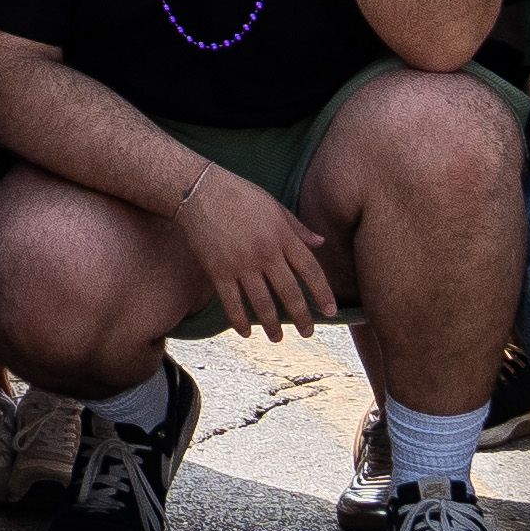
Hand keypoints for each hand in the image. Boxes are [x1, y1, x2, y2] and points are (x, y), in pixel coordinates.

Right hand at [174, 161, 340, 337]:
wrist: (199, 191)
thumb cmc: (239, 194)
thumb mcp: (275, 206)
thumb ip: (298, 228)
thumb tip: (321, 243)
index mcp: (282, 237)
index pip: (310, 270)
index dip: (323, 293)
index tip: (330, 312)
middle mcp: (265, 254)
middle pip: (289, 292)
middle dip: (302, 316)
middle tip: (308, 334)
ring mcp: (241, 264)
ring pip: (262, 303)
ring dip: (272, 325)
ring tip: (277, 339)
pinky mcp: (218, 271)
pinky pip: (232, 302)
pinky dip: (239, 320)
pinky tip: (246, 333)